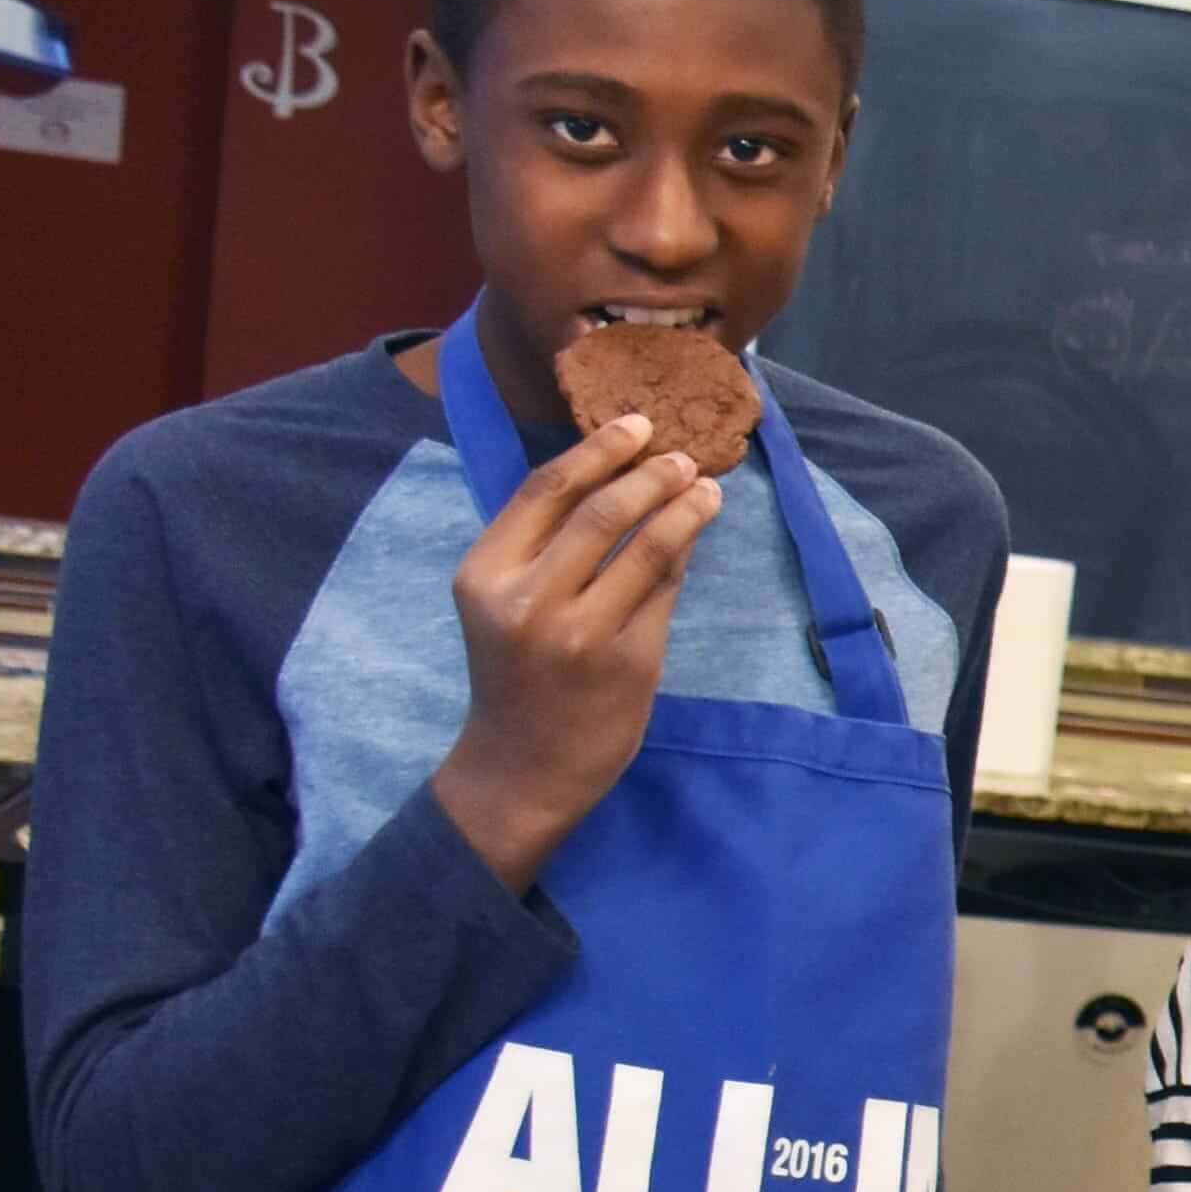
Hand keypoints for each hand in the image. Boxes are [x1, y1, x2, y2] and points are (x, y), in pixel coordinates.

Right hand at [430, 410, 722, 890]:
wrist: (524, 765)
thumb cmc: (516, 674)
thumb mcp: (502, 602)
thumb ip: (541, 544)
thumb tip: (613, 473)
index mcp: (485, 574)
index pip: (546, 490)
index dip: (597, 450)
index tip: (636, 426)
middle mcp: (529, 600)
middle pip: (603, 510)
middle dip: (651, 473)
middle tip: (682, 456)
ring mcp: (582, 633)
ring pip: (647, 546)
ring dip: (684, 507)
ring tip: (705, 487)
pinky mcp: (630, 660)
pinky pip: (666, 589)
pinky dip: (685, 553)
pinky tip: (697, 534)